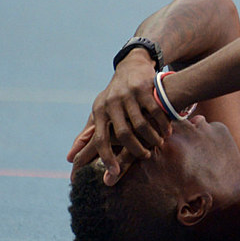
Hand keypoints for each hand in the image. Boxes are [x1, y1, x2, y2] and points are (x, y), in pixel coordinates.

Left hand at [67, 52, 171, 183]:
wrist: (132, 66)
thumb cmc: (115, 96)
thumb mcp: (100, 111)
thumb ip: (88, 134)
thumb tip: (70, 158)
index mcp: (98, 111)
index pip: (100, 139)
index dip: (107, 158)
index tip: (114, 174)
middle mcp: (111, 103)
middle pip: (123, 134)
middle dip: (135, 150)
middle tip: (145, 156)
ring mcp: (128, 95)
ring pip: (141, 125)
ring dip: (152, 138)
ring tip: (158, 144)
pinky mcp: (144, 88)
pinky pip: (155, 112)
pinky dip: (162, 125)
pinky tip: (167, 132)